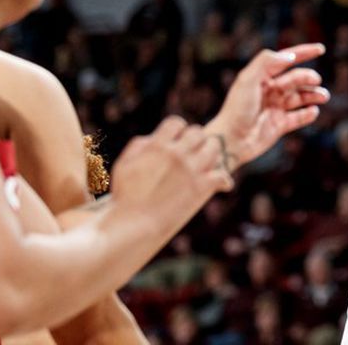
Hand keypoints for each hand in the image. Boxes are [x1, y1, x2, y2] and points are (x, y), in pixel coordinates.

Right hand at [110, 117, 231, 218]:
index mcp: (157, 145)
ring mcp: (192, 169)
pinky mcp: (202, 187)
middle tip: (193, 153)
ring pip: (214, 148)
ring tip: (205, 165)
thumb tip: (153, 138)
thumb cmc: (125, 197)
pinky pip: (222, 174)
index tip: (177, 142)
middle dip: (195, 141)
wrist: (134, 226)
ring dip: (210, 155)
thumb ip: (139, 145)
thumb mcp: (124, 165)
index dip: (177, 131)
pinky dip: (222, 179)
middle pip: (198, 132)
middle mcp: (177, 153)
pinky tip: (218, 184)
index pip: (177, 122)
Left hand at [208, 44, 329, 166]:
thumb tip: (290, 56)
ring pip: (300, 97)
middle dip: (308, 77)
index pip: (286, 60)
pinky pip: (298, 117)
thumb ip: (266, 62)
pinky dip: (308, 114)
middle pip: (295, 79)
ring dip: (313, 95)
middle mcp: (270, 91)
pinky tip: (314, 111)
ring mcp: (275, 108)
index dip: (303, 53)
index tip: (321, 49)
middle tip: (316, 80)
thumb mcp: (247, 79)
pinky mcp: (279, 125)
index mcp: (261, 77)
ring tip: (324, 96)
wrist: (231, 140)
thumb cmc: (236, 109)